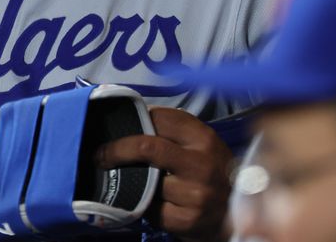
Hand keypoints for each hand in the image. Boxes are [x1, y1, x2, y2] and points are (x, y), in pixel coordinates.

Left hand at [96, 107, 231, 241]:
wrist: (234, 212)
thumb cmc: (211, 171)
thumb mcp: (200, 143)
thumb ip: (172, 130)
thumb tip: (132, 116)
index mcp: (203, 137)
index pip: (158, 119)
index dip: (135, 120)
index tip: (118, 126)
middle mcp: (201, 164)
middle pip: (146, 147)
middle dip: (116, 149)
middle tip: (100, 154)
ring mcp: (195, 194)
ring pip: (146, 181)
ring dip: (137, 181)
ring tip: (139, 180)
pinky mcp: (187, 220)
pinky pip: (150, 208)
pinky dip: (145, 204)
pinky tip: (152, 201)